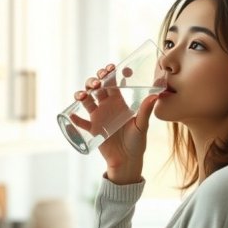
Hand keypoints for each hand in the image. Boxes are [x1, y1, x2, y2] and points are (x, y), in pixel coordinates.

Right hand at [72, 64, 158, 184]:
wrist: (127, 160)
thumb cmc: (137, 142)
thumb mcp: (142, 125)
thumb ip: (145, 111)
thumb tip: (155, 95)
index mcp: (119, 101)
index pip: (113, 83)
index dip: (111, 73)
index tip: (111, 67)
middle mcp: (107, 106)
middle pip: (97, 88)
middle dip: (95, 81)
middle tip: (97, 81)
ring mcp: (98, 116)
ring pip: (86, 100)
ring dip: (82, 94)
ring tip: (83, 95)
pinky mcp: (91, 129)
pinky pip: (80, 122)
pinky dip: (74, 119)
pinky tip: (72, 115)